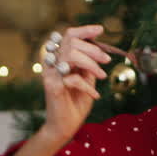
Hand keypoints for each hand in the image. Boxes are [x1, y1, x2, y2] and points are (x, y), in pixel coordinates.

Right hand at [39, 25, 110, 144]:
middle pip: (71, 43)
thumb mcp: (87, 79)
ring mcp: (50, 74)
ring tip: (101, 76)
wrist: (65, 126)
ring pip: (70, 55)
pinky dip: (88, 86)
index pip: (68, 35)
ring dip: (91, 64)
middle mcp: (52, 63)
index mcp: (59, 58)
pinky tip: (95, 95)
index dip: (85, 30)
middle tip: (106, 61)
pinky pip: (73, 78)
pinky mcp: (52, 86)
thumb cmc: (76, 102)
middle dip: (93, 50)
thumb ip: (89, 64)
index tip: (100, 30)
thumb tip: (99, 49)